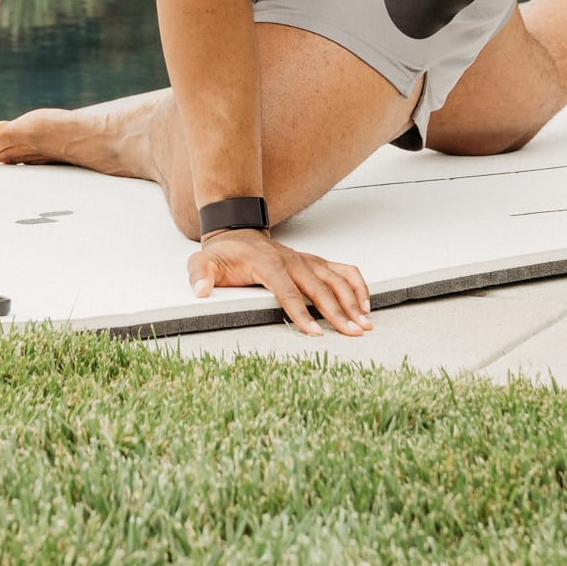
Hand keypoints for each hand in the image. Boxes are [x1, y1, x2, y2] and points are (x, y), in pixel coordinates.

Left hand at [188, 228, 371, 336]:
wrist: (238, 231)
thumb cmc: (225, 253)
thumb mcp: (204, 261)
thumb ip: (200, 275)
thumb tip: (200, 291)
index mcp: (268, 265)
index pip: (287, 293)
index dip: (301, 314)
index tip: (314, 333)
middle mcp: (293, 261)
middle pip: (320, 289)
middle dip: (338, 313)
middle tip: (353, 334)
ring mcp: (308, 261)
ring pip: (338, 280)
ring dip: (354, 301)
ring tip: (365, 324)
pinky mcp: (316, 262)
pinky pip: (344, 271)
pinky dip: (358, 285)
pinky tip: (366, 304)